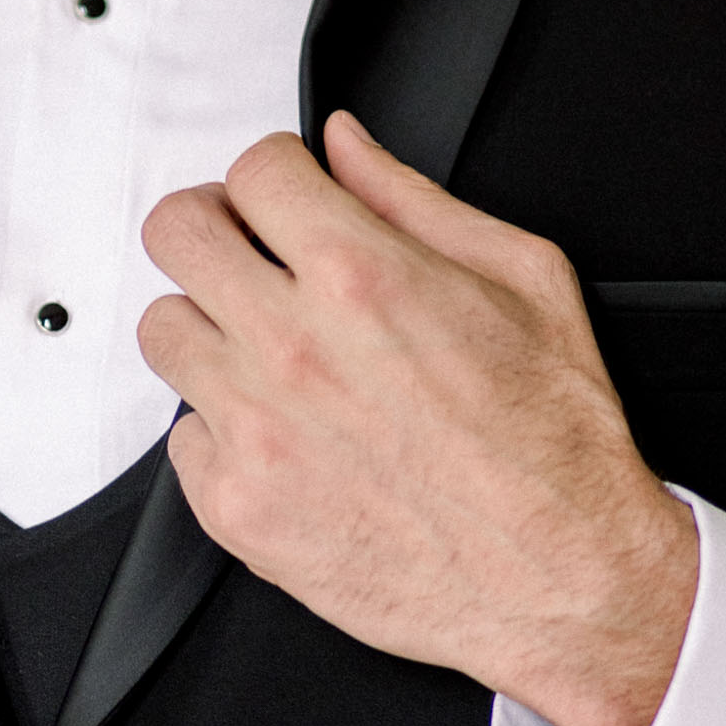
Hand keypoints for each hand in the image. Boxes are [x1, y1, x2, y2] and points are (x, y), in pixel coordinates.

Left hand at [138, 113, 697, 725]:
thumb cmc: (556, 442)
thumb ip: (414, 200)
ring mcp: (257, 431)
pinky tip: (284, 434)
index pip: (252, 170)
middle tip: (251, 252)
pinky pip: (181, 436)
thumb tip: (346, 146)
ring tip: (268, 351)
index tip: (287, 198)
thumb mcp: (524, 281)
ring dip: (210, 327)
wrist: (562, 580)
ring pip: (163, 330)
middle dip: (215, 226)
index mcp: (364, 278)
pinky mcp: (238, 507)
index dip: (274, 175)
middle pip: (176, 233)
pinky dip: (223, 429)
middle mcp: (295, 348)